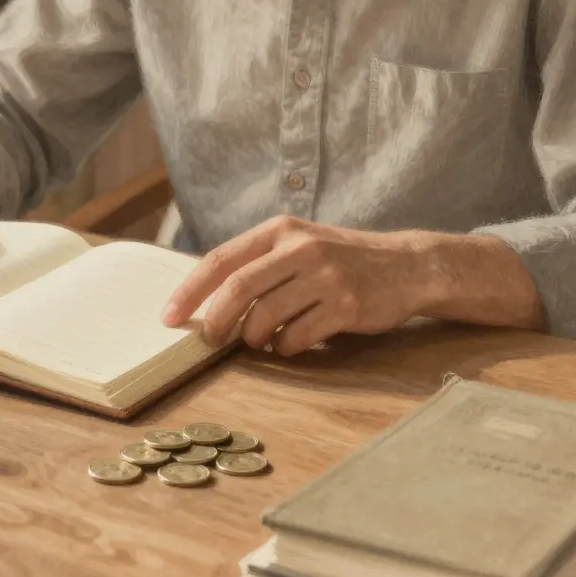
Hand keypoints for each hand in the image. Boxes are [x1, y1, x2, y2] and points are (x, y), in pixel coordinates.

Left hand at [161, 216, 432, 355]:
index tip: (168, 317)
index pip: (220, 259)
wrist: (407, 265)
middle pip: (238, 288)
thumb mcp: (298, 246)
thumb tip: (204, 302)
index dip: (189, 291)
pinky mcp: (347, 305)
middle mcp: (301, 248)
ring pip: (266, 316)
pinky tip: (289, 343)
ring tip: (257, 341)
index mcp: (280, 230)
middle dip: (216, 320)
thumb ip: (258, 265)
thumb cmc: (340, 261)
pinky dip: (284, 347)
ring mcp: (326, 276)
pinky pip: (297, 336)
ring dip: (252, 337)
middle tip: (209, 340)